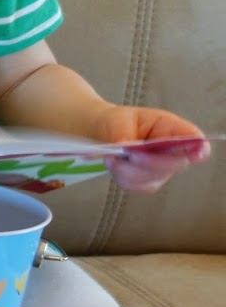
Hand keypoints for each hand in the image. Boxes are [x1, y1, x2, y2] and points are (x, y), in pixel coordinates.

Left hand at [93, 105, 211, 193]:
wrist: (106, 133)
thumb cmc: (119, 122)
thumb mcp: (119, 119)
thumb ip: (123, 132)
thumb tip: (125, 146)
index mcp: (173, 129)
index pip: (195, 140)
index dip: (199, 149)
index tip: (196, 155)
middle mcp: (173, 153)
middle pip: (174, 164)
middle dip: (150, 160)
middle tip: (128, 151)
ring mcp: (162, 170)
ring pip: (153, 178)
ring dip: (128, 169)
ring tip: (111, 156)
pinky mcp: (147, 183)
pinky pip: (138, 186)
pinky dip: (122, 176)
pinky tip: (113, 163)